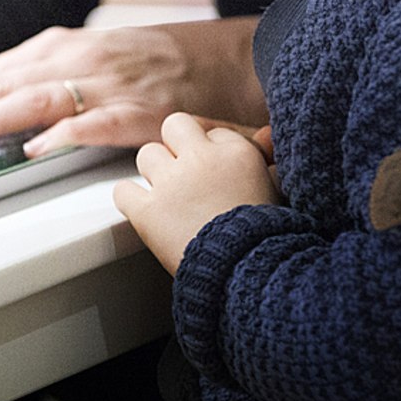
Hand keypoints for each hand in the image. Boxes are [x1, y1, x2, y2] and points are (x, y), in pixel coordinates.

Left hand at [0, 17, 261, 154]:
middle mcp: (70, 57)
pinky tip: (33, 152)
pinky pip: (93, 122)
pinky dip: (61, 135)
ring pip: (29, 100)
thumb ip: (39, 82)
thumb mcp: (85, 63)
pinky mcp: (137, 108)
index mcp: (54, 48)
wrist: (225, 57)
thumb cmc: (151, 67)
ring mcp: (103, 81)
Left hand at [112, 111, 280, 274]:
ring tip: (169, 195)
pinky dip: (130, 200)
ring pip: (147, 154)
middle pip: (175, 125)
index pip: (215, 133)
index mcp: (237, 153)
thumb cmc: (271, 242)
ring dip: (155, 171)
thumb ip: (266, 159)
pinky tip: (143, 211)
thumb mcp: (278, 193)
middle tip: (184, 170)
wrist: (251, 275)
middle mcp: (201, 160)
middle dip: (176, 144)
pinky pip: (123, 191)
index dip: (213, 152)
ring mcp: (172, 184)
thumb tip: (265, 134)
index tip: (216, 171)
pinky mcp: (149, 211)